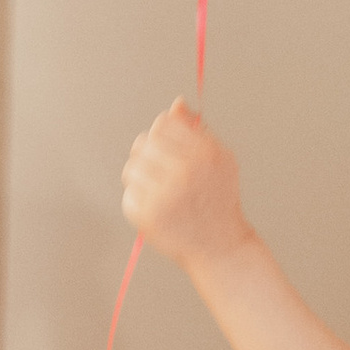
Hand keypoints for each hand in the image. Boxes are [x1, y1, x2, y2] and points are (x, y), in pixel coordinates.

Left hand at [122, 100, 249, 267]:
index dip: (162, 133)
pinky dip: (138, 200)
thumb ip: (197, 129)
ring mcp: (164, 195)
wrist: (220, 245)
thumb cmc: (218, 198)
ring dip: (140, 176)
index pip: (165, 124)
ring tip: (156, 189)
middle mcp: (185, 172)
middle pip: (144, 143)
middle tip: (158, 170)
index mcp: (204, 154)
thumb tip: (177, 104)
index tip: (168, 148)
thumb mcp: (219, 159)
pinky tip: (156, 208)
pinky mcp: (148, 216)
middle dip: (148, 153)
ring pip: (131, 168)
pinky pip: (129, 194)